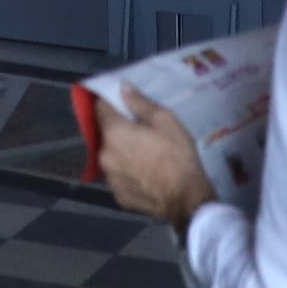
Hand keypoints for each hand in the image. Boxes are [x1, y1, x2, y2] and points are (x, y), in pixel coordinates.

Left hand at [92, 86, 215, 229]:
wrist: (187, 199)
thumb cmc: (177, 155)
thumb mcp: (165, 120)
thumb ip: (140, 103)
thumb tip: (122, 88)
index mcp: (113, 133)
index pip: (100, 108)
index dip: (111, 103)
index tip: (124, 104)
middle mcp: (104, 155)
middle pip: (105, 133)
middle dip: (119, 129)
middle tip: (141, 131)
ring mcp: (109, 179)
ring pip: (111, 156)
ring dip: (121, 151)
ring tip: (144, 154)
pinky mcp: (118, 196)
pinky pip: (118, 176)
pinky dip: (126, 172)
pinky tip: (144, 173)